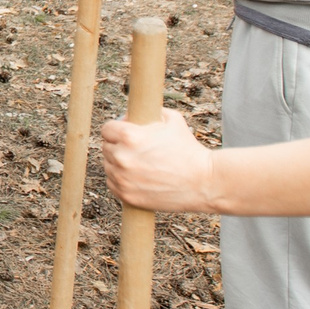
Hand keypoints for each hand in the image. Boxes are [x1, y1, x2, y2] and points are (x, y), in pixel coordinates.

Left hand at [101, 109, 217, 212]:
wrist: (203, 182)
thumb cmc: (189, 149)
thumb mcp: (172, 120)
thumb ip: (151, 112)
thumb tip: (135, 114)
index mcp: (129, 137)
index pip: (106, 129)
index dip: (116, 129)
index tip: (124, 132)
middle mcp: (122, 157)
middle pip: (106, 148)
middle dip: (118, 146)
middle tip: (135, 148)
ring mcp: (123, 179)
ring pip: (108, 166)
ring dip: (118, 163)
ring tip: (138, 163)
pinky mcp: (127, 196)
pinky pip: (112, 184)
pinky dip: (120, 180)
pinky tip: (135, 176)